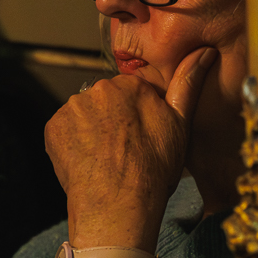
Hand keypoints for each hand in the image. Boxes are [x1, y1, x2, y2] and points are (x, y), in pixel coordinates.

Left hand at [45, 47, 219, 249]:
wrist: (118, 205)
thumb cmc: (153, 170)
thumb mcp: (180, 126)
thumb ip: (188, 84)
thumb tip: (204, 51)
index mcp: (130, 84)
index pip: (132, 92)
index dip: (139, 116)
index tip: (142, 137)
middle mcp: (97, 88)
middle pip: (106, 100)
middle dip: (113, 120)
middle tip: (124, 151)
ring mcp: (72, 108)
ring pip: (84, 115)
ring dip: (91, 130)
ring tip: (105, 158)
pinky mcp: (53, 128)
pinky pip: (65, 130)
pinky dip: (73, 142)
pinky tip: (88, 161)